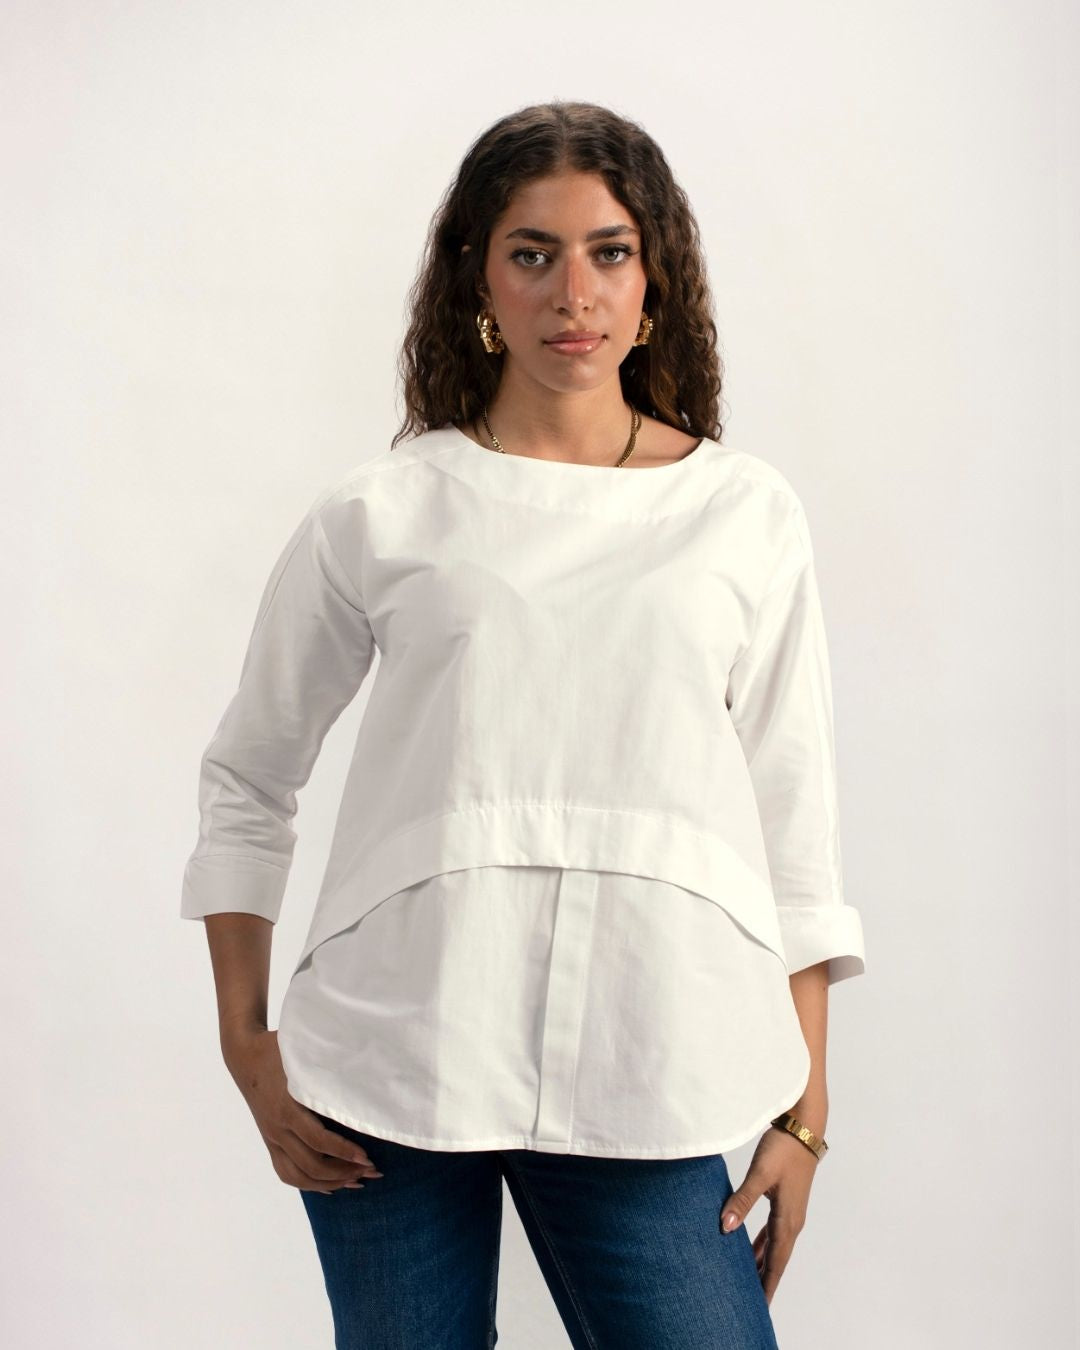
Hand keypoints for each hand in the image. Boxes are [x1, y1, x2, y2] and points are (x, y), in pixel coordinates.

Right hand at [222, 1027, 383, 1194]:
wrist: (244, 1058)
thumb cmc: (279, 1052)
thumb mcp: (303, 1057)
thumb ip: (329, 1070)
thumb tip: (365, 1075)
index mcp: (288, 1108)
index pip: (319, 1140)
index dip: (344, 1152)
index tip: (367, 1158)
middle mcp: (278, 1129)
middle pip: (311, 1165)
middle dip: (344, 1172)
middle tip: (371, 1171)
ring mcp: (272, 1138)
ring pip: (298, 1176)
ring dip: (329, 1183)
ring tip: (356, 1181)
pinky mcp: (270, 1142)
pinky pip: (286, 1173)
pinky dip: (308, 1184)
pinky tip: (329, 1186)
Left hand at [719, 1124, 818, 1303]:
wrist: (804, 1127)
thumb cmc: (783, 1149)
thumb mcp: (760, 1174)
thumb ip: (742, 1201)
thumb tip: (725, 1228)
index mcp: (787, 1221)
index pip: (775, 1263)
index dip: (766, 1285)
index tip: (759, 1307)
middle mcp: (792, 1221)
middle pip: (777, 1260)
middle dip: (764, 1280)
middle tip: (750, 1302)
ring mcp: (791, 1211)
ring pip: (775, 1247)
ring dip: (763, 1263)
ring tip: (749, 1281)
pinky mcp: (786, 1200)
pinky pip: (774, 1232)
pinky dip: (763, 1245)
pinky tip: (752, 1249)